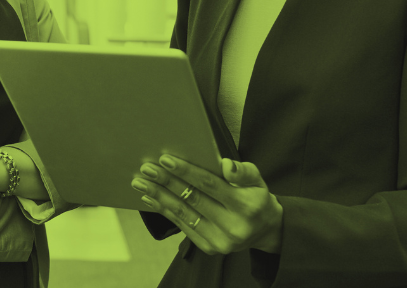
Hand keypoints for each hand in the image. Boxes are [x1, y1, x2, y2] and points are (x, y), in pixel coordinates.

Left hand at [133, 155, 283, 255]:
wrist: (265, 231)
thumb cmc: (256, 198)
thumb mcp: (258, 181)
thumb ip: (243, 171)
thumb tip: (225, 165)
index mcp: (246, 206)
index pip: (210, 185)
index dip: (186, 172)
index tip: (165, 159)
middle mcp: (233, 226)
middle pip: (192, 200)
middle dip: (166, 182)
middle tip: (146, 169)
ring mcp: (220, 241)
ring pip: (183, 214)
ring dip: (158, 197)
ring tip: (140, 183)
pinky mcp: (209, 248)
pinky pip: (182, 226)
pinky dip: (164, 211)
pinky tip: (151, 199)